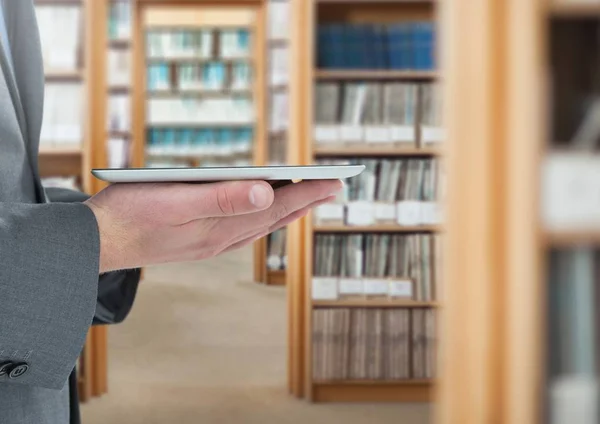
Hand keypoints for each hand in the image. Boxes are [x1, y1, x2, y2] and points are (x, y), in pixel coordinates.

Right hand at [84, 179, 341, 272]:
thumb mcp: (176, 199)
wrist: (99, 242)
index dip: (307, 192)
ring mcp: (211, 242)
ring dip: (287, 211)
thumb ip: (222, 198)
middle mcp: (222, 238)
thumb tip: (267, 193)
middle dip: (306, 200)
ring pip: (261, 225)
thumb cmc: (131, 214)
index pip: (276, 205)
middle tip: (334, 187)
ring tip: (308, 199)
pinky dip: (262, 220)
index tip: (336, 181)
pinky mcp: (199, 241)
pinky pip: (243, 231)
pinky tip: (263, 216)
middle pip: (274, 216)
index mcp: (222, 226)